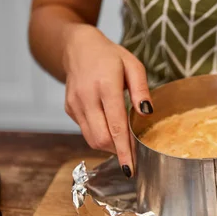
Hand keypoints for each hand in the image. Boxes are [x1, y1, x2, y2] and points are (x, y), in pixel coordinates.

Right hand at [63, 25, 152, 177]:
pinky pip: (86, 130)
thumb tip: (146, 113)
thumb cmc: (110, 56)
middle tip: (133, 152)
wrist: (78, 47)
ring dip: (109, 145)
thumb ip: (142, 89)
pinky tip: (109, 126)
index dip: (124, 150)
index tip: (131, 168)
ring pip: (91, 139)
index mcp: (105, 86)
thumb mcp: (133, 65)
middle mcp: (86, 97)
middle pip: (101, 138)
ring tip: (122, 140)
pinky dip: (100, 134)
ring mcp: (75, 104)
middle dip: (118, 151)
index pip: (116, 126)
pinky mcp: (70, 109)